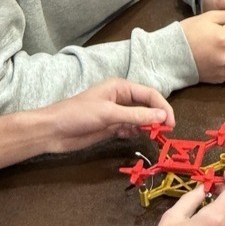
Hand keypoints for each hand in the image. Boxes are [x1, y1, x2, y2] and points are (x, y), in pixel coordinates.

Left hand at [44, 79, 174, 153]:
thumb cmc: (78, 115)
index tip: (171, 124)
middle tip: (166, 132)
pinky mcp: (111, 127)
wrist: (53, 131)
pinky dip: (136, 133)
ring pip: (140, 119)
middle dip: (158, 117)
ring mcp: (116, 114)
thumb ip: (136, 116)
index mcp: (121, 87)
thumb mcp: (109, 114)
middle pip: (147, 106)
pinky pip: (130, 129)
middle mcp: (121, 99)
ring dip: (148, 126)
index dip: (163, 107)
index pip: (150, 94)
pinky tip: (136, 137)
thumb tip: (163, 116)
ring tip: (154, 136)